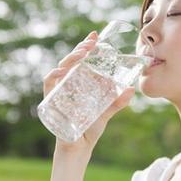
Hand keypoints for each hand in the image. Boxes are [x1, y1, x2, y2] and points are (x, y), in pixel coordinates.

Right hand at [43, 31, 134, 151]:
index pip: (84, 60)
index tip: (95, 35)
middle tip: (91, 41)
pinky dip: (54, 75)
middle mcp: (71, 83)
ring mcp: (62, 89)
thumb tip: (131, 90)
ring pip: (62, 67)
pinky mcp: (52, 99)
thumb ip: (118, 102)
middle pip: (73, 60)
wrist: (80, 146)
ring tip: (82, 52)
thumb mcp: (107, 112)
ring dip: (71, 57)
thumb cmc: (92, 127)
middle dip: (81, 48)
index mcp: (83, 82)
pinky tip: (63, 70)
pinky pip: (49, 83)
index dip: (87, 46)